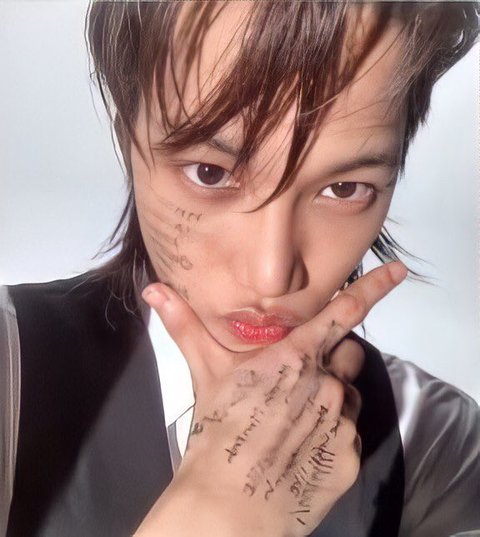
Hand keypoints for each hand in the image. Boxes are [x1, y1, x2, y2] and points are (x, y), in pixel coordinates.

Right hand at [135, 261, 406, 536]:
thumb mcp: (204, 375)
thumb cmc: (217, 432)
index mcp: (296, 356)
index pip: (345, 312)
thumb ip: (185, 326)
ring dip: (334, 398)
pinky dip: (334, 434)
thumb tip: (152, 289)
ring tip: (297, 420)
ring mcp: (344, 422)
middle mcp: (328, 383)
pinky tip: (303, 449)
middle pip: (349, 354)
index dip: (375, 288)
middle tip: (302, 379)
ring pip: (351, 395)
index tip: (399, 272)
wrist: (228, 505)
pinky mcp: (350, 456)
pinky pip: (351, 433)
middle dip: (334, 359)